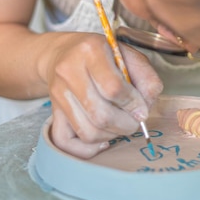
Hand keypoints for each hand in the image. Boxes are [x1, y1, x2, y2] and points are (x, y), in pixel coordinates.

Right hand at [42, 32, 162, 157]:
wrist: (64, 53)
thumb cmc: (103, 54)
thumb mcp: (129, 55)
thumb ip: (146, 78)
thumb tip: (145, 108)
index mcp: (91, 50)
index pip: (113, 88)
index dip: (133, 104)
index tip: (142, 109)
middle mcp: (69, 71)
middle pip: (100, 115)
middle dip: (125, 124)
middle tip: (135, 121)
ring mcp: (58, 93)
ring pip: (87, 131)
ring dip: (112, 135)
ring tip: (121, 125)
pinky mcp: (53, 111)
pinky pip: (66, 142)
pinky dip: (88, 148)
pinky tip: (103, 139)